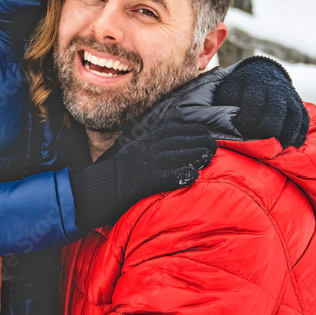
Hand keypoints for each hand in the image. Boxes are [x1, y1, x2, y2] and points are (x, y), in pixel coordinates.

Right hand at [70, 121, 216, 229]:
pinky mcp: (144, 180)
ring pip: (176, 154)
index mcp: (148, 138)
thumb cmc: (125, 170)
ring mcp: (146, 163)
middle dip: (199, 142)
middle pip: (179, 139)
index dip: (195, 131)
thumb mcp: (140, 148)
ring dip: (195, 154)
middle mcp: (148, 147)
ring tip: (208, 157)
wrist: (103, 186)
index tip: (207, 134)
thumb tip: (181, 142)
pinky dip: (180, 174)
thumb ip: (158, 143)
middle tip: (212, 147)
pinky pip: (166, 175)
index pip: (176, 128)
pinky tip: (193, 175)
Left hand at [214, 56, 308, 147]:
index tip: (241, 133)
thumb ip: (225, 105)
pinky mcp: (298, 103)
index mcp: (254, 82)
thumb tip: (228, 125)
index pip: (254, 104)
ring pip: (294, 116)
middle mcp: (275, 88)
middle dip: (268, 130)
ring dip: (287, 134)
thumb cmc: (240, 87)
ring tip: (278, 149)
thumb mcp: (228, 89)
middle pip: (276, 111)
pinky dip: (300, 132)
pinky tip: (293, 144)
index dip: (248, 121)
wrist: (263, 71)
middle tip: (261, 144)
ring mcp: (289, 95)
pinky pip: (304, 118)